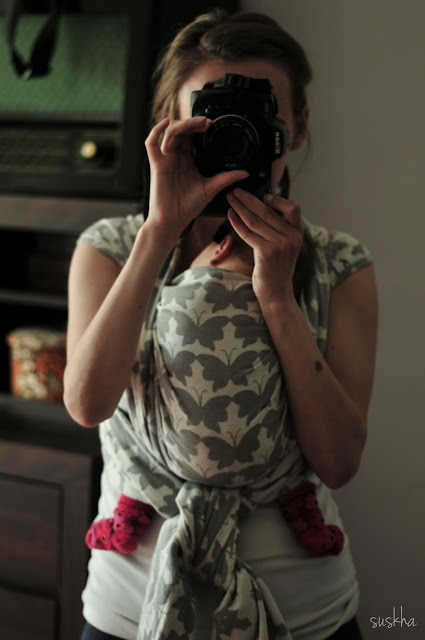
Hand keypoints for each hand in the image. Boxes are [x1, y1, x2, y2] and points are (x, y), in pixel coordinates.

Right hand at [145, 117, 248, 238]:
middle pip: (180, 130)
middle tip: (206, 122)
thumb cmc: (187, 207)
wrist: (173, 220)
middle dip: (192, 122)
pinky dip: (156, 130)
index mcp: (187, 160)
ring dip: (182, 124)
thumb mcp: (211, 188)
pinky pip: (150, 143)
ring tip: (196, 123)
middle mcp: (175, 157)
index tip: (211, 124)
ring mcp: (165, 160)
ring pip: (168, 132)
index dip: (199, 126)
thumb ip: (227, 178)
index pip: (191, 135)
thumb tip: (245, 173)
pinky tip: (166, 123)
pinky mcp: (156, 165)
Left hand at [226, 189, 303, 306]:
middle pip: (268, 211)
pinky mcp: (267, 252)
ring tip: (230, 199)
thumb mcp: (284, 249)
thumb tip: (263, 210)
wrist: (277, 295)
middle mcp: (292, 237)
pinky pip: (248, 233)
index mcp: (298, 234)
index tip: (261, 195)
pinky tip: (230, 215)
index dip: (276, 199)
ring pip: (256, 220)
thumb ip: (279, 231)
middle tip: (236, 191)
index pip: (292, 208)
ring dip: (240, 207)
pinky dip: (237, 222)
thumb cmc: (276, 272)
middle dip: (249, 199)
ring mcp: (280, 245)